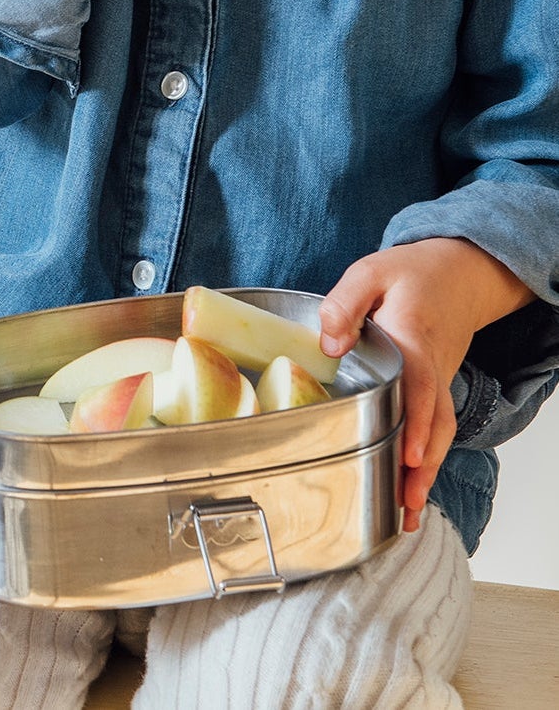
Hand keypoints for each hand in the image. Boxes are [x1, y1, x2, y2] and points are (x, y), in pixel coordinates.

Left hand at [318, 239, 531, 531]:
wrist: (457, 274)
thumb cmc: (409, 275)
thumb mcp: (370, 273)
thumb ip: (344, 305)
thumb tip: (328, 344)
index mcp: (413, 340)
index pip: (418, 387)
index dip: (415, 422)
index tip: (410, 454)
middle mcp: (431, 369)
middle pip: (433, 424)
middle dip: (421, 466)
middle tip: (407, 503)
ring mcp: (437, 382)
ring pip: (438, 434)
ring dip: (425, 473)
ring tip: (409, 513)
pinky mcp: (434, 389)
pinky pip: (435, 429)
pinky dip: (426, 460)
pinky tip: (410, 488)